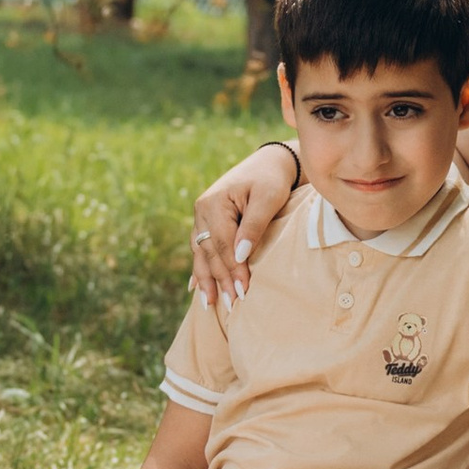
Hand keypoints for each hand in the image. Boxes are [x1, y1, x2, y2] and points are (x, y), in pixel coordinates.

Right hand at [188, 140, 298, 309]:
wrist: (269, 164)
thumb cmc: (272, 180)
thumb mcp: (268, 198)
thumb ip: (254, 226)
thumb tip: (240, 256)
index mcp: (214, 203)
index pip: (221, 243)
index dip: (232, 268)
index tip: (244, 290)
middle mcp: (202, 210)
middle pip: (209, 252)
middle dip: (220, 279)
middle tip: (232, 304)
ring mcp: (201, 217)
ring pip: (201, 254)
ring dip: (207, 280)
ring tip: (212, 304)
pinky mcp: (206, 223)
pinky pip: (200, 250)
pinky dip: (200, 270)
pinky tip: (197, 289)